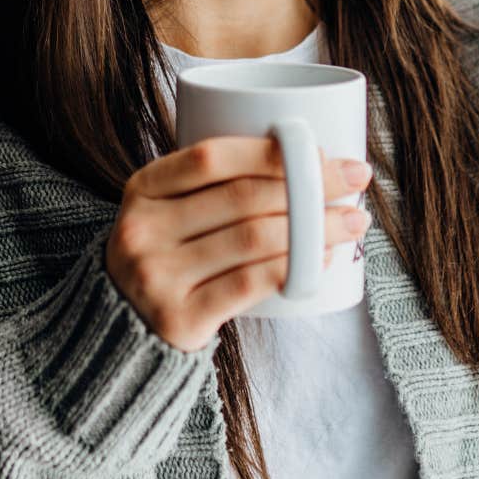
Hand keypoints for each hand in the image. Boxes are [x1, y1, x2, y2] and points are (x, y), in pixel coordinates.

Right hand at [105, 136, 372, 350]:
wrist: (123, 328)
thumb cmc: (169, 255)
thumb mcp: (168, 210)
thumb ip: (212, 184)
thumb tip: (309, 158)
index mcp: (142, 189)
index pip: (212, 157)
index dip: (273, 151)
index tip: (324, 152)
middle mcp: (142, 229)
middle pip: (243, 197)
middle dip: (310, 186)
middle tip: (355, 181)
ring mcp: (157, 276)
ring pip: (254, 239)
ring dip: (316, 228)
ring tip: (352, 221)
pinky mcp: (179, 318)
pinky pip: (250, 284)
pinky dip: (295, 268)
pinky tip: (324, 260)